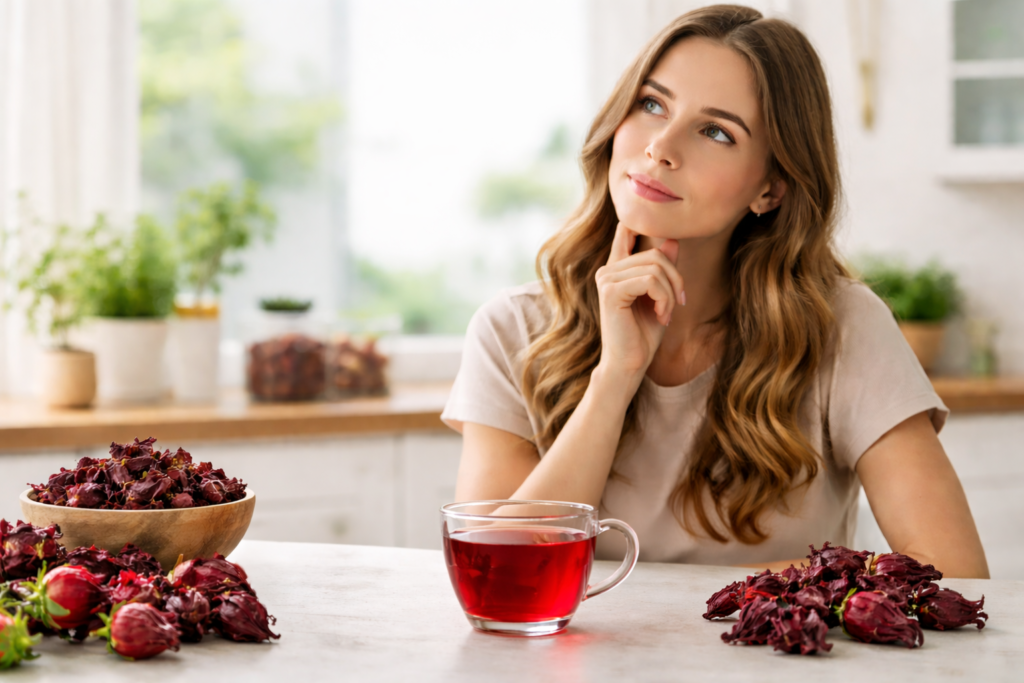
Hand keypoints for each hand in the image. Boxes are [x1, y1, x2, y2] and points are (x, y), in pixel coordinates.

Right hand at [594, 222, 683, 383]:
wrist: (630, 364)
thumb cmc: (643, 334)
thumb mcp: (660, 297)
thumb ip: (662, 269)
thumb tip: (673, 240)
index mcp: (616, 269)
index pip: (625, 232)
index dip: (638, 225)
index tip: (654, 230)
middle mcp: (607, 271)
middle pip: (655, 254)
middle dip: (675, 279)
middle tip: (679, 303)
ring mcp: (606, 279)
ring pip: (655, 268)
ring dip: (670, 293)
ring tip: (667, 313)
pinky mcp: (611, 291)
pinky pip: (650, 281)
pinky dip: (664, 298)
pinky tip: (662, 316)